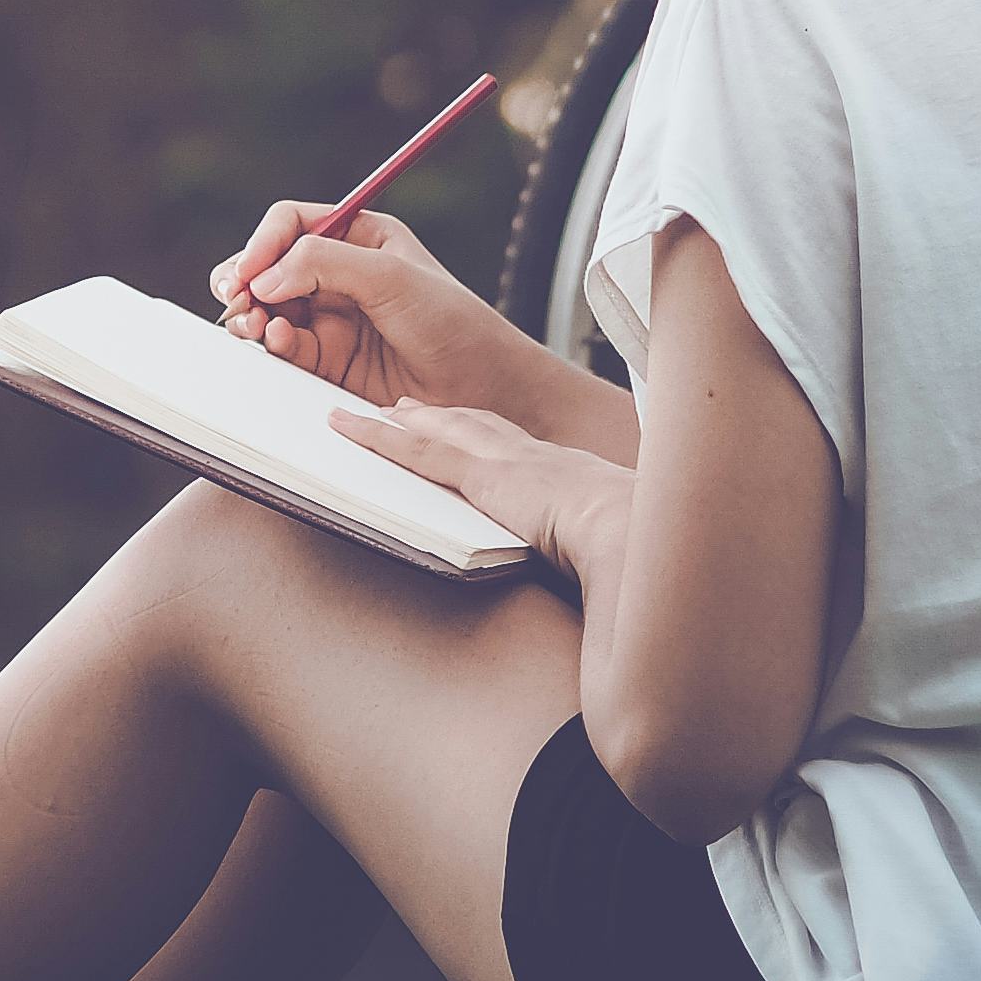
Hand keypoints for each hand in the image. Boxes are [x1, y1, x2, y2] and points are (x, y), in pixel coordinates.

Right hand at [208, 199, 518, 413]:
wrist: (484, 388)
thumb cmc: (454, 323)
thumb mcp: (391, 277)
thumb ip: (324, 263)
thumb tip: (264, 276)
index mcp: (359, 237)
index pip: (292, 225)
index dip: (263, 244)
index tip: (249, 271)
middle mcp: (340, 274)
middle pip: (270, 266)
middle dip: (246, 280)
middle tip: (236, 299)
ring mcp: (333, 318)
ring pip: (270, 309)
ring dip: (253, 315)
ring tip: (253, 325)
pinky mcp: (330, 361)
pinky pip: (286, 347)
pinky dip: (274, 344)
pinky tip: (281, 344)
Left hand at [329, 396, 628, 574]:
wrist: (627, 530)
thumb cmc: (632, 544)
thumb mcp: (615, 540)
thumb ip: (597, 547)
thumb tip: (609, 570)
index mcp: (565, 473)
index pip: (516, 445)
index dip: (487, 434)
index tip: (469, 430)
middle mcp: (531, 456)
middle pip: (473, 426)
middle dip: (438, 417)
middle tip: (404, 410)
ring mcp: (503, 460)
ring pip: (438, 431)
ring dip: (402, 421)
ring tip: (371, 416)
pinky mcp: (477, 473)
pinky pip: (414, 450)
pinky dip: (377, 437)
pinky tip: (348, 429)